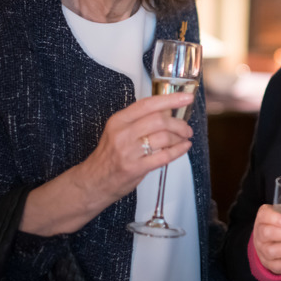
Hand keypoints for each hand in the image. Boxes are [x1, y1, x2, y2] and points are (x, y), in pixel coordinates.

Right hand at [77, 91, 194, 200]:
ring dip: (179, 138)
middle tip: (187, 129)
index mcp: (119, 120)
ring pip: (163, 138)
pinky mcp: (135, 168)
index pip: (147, 104)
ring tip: (184, 139)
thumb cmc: (110, 155)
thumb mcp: (118, 131)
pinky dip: (179, 150)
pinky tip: (184, 147)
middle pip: (159, 121)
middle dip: (178, 124)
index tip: (186, 98)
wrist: (93, 182)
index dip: (170, 100)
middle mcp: (123, 133)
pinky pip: (164, 156)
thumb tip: (168, 112)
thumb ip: (139, 121)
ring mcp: (128, 151)